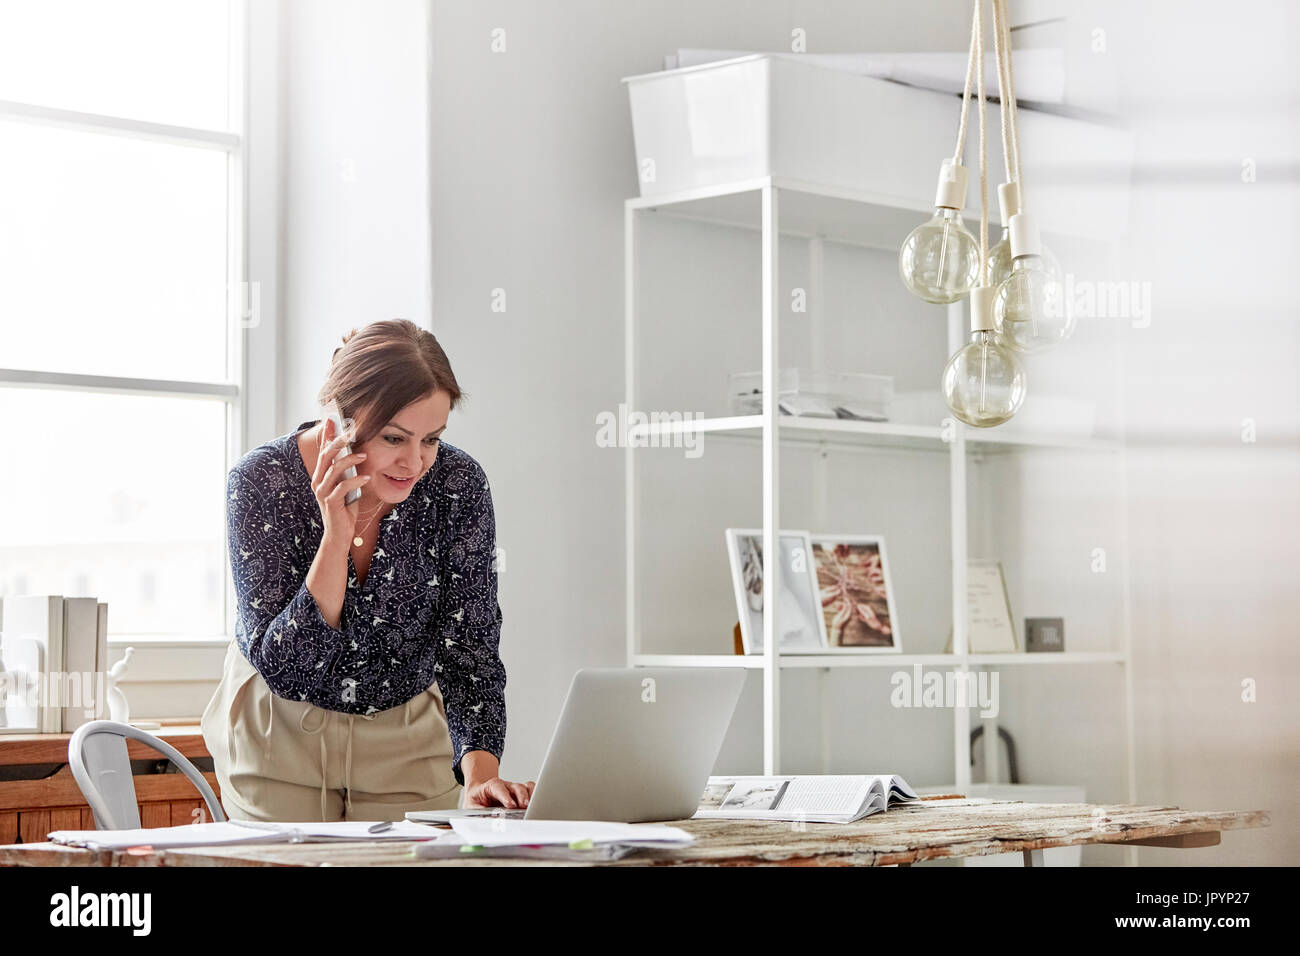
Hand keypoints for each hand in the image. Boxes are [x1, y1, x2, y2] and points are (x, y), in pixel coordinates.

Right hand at [312, 417, 370, 544]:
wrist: (339, 534)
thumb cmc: (344, 508)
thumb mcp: (346, 485)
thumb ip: (347, 471)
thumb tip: (357, 453)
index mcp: (320, 475)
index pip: (323, 450)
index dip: (327, 435)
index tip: (333, 419)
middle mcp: (318, 481)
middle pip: (326, 455)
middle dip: (339, 442)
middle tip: (353, 432)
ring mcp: (323, 492)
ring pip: (334, 470)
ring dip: (350, 461)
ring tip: (364, 456)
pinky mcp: (331, 502)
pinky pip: (343, 487)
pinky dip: (356, 481)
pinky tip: (367, 478)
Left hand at [463, 776, 535, 809]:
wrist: (479, 792)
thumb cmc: (477, 799)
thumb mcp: (472, 806)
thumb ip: (479, 813)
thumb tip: (489, 822)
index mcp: (491, 786)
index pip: (499, 788)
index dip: (505, 796)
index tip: (511, 805)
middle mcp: (505, 786)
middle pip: (516, 787)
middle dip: (521, 797)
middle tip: (524, 806)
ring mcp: (514, 789)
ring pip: (525, 787)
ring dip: (530, 796)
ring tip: (532, 806)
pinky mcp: (521, 793)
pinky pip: (531, 789)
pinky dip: (535, 795)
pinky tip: (536, 804)